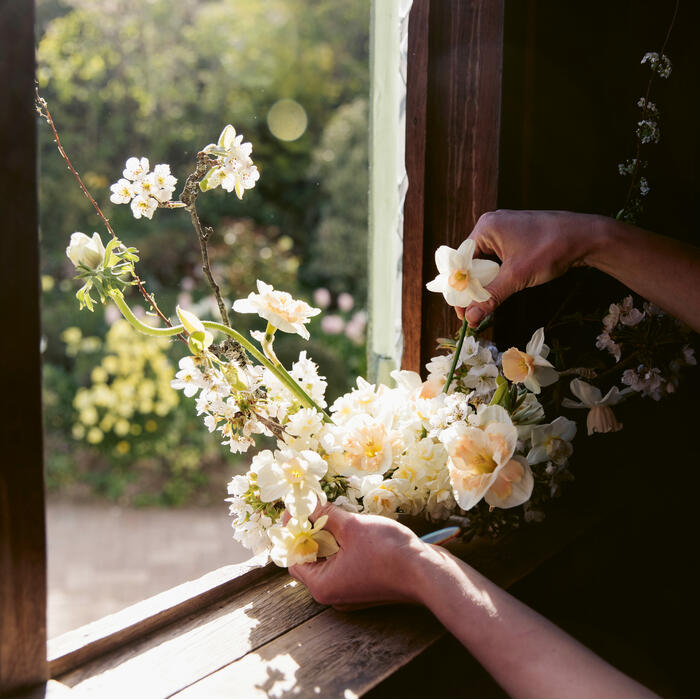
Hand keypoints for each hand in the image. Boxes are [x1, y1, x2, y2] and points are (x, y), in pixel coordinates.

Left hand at [287, 503, 430, 609]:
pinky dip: (343, 545)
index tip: (296, 509)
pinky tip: (350, 526)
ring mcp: (350, 592)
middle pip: (311, 559)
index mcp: (322, 586)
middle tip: (313, 506)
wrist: (428, 572)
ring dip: (329, 536)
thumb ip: (325, 515)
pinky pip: (345, 564)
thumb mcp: (351, 527)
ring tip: (332, 512)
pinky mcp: (366, 585)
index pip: (293, 558)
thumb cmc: (388, 552)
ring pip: (329, 560)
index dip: (292, 532)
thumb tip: (307, 503)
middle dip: (311, 532)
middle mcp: (333, 594)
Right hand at [456, 210, 604, 326]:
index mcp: (485, 228)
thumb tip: (470, 318)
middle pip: (471, 262)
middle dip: (471, 288)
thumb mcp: (516, 277)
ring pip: (485, 262)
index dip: (459, 288)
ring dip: (484, 283)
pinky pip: (497, 259)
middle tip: (471, 313)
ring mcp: (504, 230)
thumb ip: (490, 297)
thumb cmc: (550, 249)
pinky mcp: (516, 237)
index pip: (461, 261)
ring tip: (483, 305)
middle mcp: (490, 226)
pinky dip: (497, 276)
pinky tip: (498, 291)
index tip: (461, 311)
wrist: (586, 237)